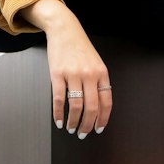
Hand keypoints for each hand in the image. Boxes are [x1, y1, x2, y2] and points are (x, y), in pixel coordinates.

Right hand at [43, 12, 112, 138]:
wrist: (64, 29)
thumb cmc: (80, 47)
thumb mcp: (96, 62)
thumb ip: (99, 81)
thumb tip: (99, 107)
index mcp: (101, 73)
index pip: (106, 102)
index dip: (103, 119)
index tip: (98, 129)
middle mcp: (89, 74)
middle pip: (91, 107)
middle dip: (87, 125)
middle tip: (83, 134)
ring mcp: (73, 74)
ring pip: (76, 106)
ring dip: (74, 122)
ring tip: (71, 128)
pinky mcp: (57, 74)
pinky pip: (59, 99)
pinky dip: (58, 113)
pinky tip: (59, 120)